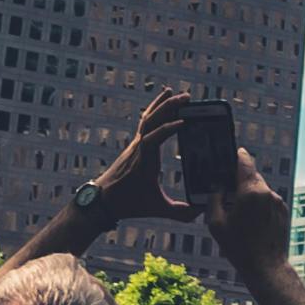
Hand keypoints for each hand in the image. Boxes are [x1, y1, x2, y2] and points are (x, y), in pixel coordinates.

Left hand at [77, 97, 188, 241]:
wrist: (101, 201)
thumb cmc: (128, 204)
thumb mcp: (156, 209)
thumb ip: (180, 212)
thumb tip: (202, 211)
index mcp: (144, 161)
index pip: (153, 138)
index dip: (168, 128)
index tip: (184, 122)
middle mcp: (139, 148)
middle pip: (151, 121)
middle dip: (168, 106)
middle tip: (187, 97)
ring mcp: (135, 145)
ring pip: (147, 118)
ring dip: (161, 105)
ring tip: (174, 92)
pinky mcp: (134, 145)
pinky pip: (145, 123)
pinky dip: (154, 111)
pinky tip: (161, 104)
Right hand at [207, 134, 293, 282]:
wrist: (266, 267)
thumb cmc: (239, 247)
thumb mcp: (216, 224)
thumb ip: (214, 199)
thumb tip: (217, 187)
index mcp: (251, 192)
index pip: (245, 162)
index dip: (237, 155)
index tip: (232, 152)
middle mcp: (267, 193)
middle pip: (252, 175)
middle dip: (239, 179)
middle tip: (226, 186)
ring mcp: (278, 202)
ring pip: (260, 189)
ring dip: (249, 193)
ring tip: (236, 209)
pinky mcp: (283, 211)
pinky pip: (268, 200)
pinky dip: (259, 203)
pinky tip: (249, 219)